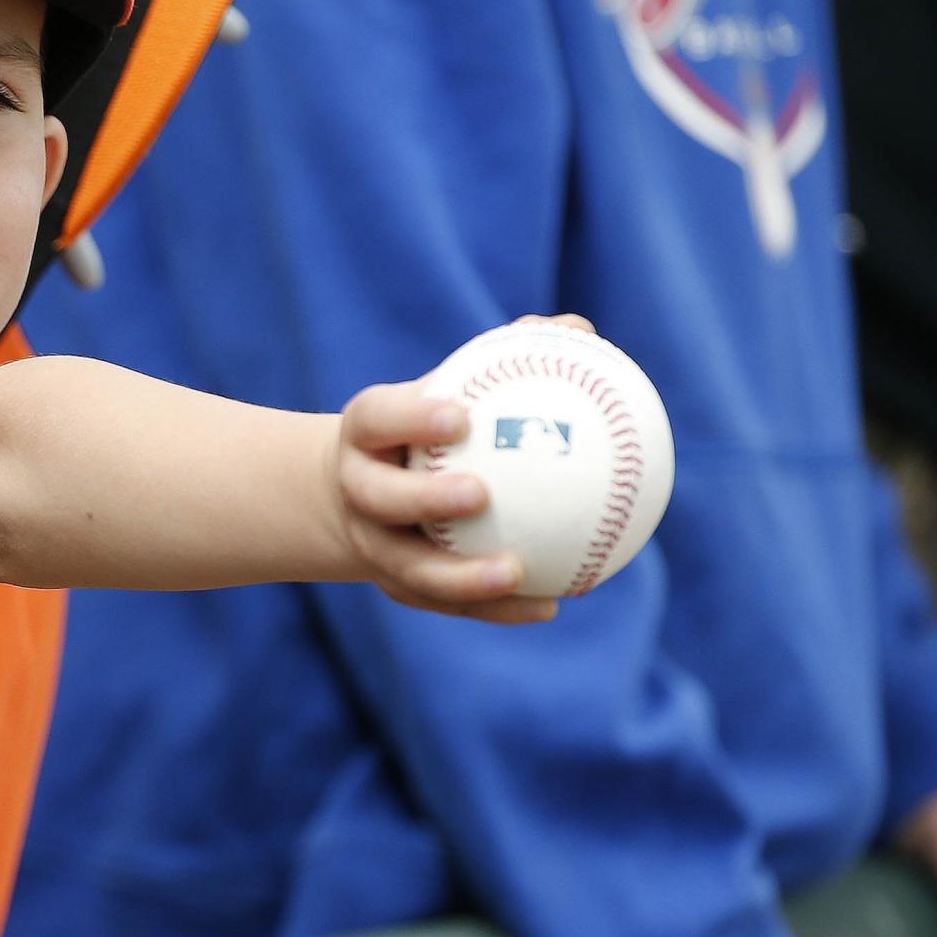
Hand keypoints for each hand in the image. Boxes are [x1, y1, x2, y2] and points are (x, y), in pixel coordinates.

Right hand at [333, 317, 598, 623]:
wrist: (363, 492)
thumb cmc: (428, 426)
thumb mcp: (450, 388)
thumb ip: (507, 358)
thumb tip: (577, 328)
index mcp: (365, 434)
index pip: (378, 419)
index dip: (411, 418)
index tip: (460, 414)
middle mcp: (359, 490)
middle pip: (379, 497)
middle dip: (423, 498)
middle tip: (480, 495)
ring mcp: (375, 544)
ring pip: (408, 567)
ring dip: (459, 576)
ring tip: (516, 571)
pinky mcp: (397, 585)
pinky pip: (445, 603)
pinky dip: (493, 608)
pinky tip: (547, 604)